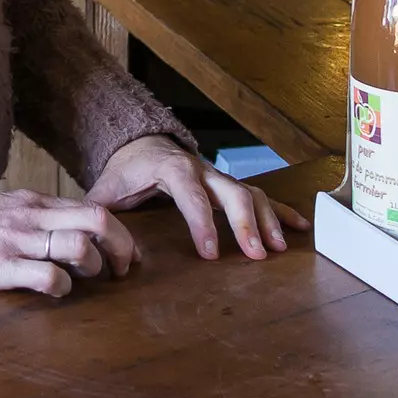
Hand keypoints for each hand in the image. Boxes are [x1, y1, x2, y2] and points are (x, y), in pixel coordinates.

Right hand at [0, 187, 138, 297]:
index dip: (119, 233)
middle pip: (100, 220)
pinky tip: (51, 293)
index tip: (121, 255)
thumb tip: (56, 230)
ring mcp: (16, 240)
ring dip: (94, 267)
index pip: (93, 207)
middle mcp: (30, 215)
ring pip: (81, 246)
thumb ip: (28, 215)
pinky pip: (50, 278)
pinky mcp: (0, 266)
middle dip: (123, 249)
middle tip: (121, 272)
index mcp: (31, 201)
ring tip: (84, 280)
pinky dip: (62, 289)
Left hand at [85, 135, 310, 260]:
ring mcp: (218, 176)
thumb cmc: (124, 170)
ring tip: (278, 249)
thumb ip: (100, 210)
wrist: (138, 142)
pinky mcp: (227, 184)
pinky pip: (261, 195)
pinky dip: (281, 211)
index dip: (201, 223)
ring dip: (267, 220)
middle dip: (245, 223)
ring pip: (250, 193)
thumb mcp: (107, 186)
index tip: (210, 253)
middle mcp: (201, 169)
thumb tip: (97, 241)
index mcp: (170, 168)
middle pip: (231, 191)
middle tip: (256, 255)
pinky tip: (300, 228)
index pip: (190, 195)